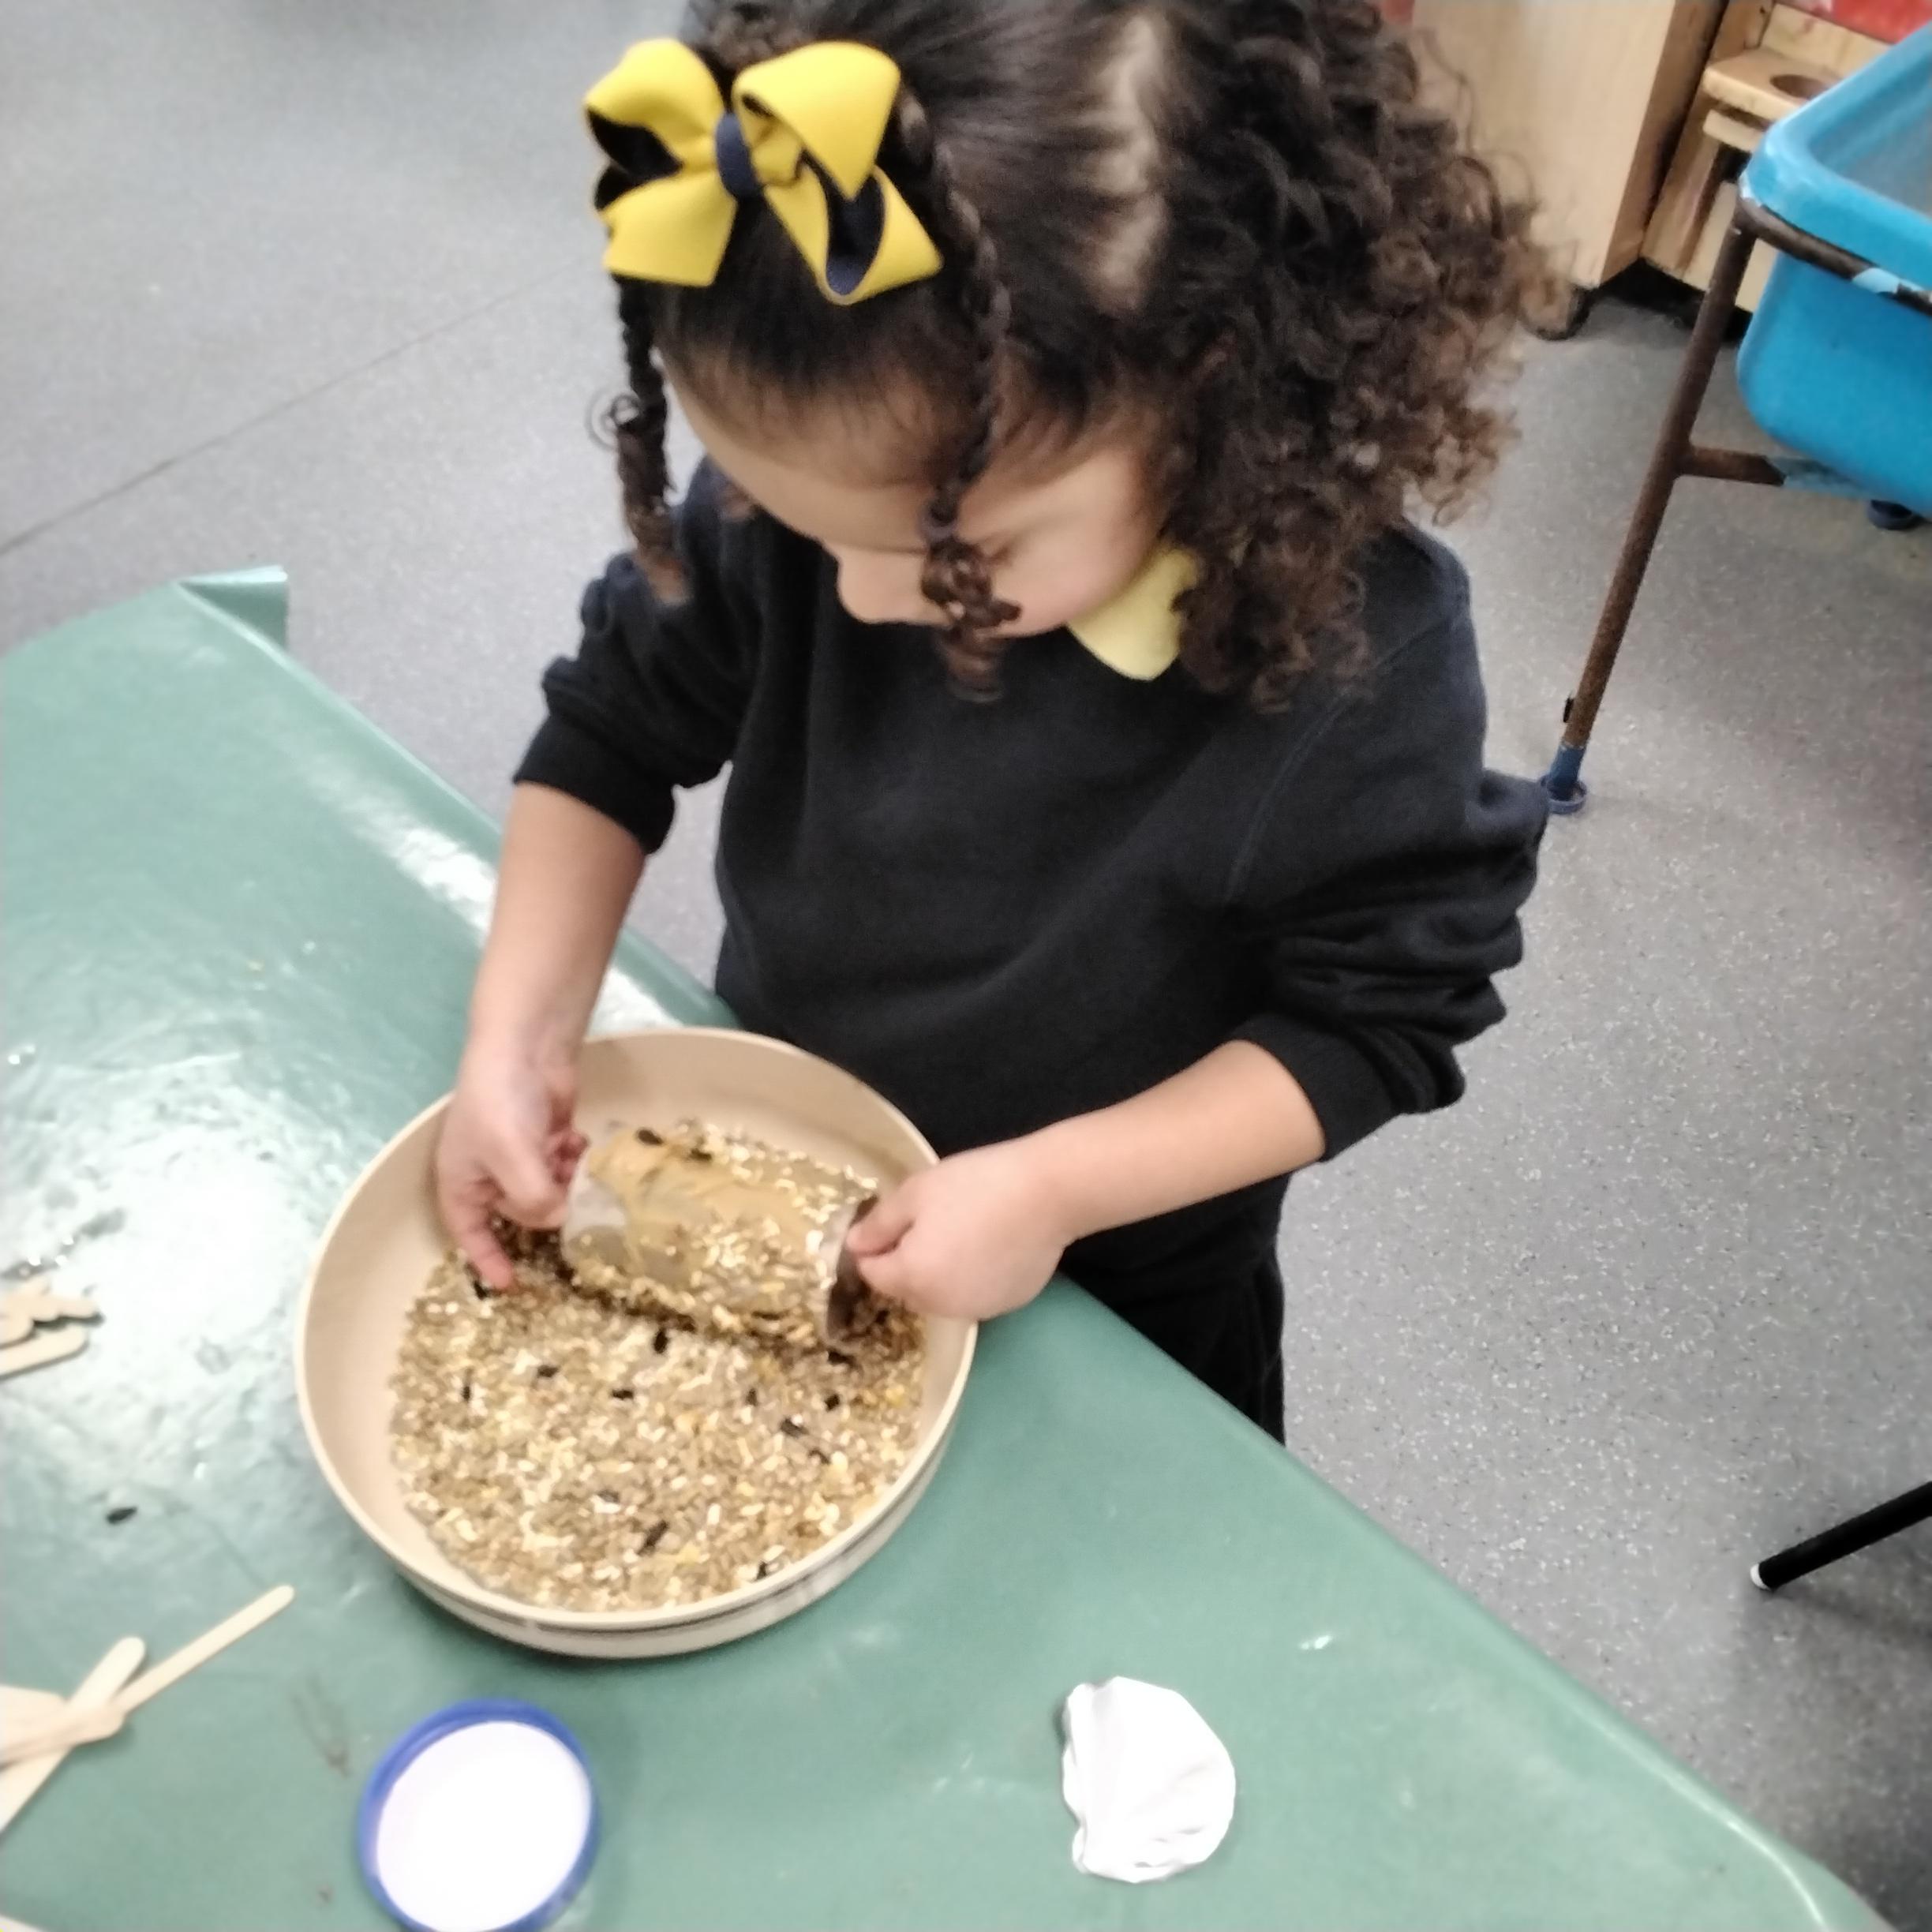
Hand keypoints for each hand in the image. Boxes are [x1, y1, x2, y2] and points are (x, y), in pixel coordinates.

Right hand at [435, 1035, 585, 1288]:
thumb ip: (533, 1199)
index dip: (488, 1260)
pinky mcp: (546, 1136)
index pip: (470, 1233)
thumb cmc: (502, 1103)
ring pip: (547, 1189)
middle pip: (520, 1212)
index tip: (510, 1286)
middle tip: (561, 1191)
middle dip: (542, 1205)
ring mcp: (519, 1153)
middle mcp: (488, 1172)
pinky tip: (574, 1140)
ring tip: (564, 1155)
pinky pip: (562, 1165)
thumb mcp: (513, 1158)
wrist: (526, 1045)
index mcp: (462, 1181)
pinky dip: (570, 1157)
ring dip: (561, 1179)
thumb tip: (556, 1221)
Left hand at [844, 1140, 1073, 1321]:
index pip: (873, 1273)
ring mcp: (979, 1309)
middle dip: (906, 1262)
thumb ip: (878, 1224)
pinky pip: (975, 1293)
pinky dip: (973, 1276)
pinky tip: (991, 1245)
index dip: (873, 1247)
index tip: (890, 1219)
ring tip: (962, 1231)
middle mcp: (942, 1306)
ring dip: (939, 1273)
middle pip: (906, 1289)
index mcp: (912, 1279)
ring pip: (941, 1294)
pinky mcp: (1009, 1303)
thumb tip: (853, 1246)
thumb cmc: (975, 1186)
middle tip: (930, 1220)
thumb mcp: (916, 1193)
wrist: (1048, 1193)